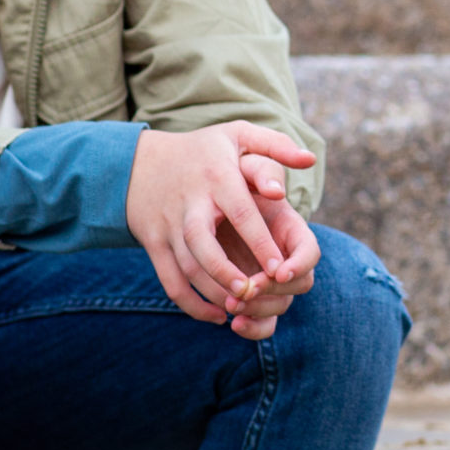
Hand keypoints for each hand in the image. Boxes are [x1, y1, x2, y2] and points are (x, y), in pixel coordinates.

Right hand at [126, 123, 316, 333]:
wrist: (138, 161)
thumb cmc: (203, 150)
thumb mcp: (237, 134)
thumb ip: (275, 146)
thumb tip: (310, 159)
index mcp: (216, 176)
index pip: (240, 212)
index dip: (259, 241)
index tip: (279, 268)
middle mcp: (190, 202)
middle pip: (202, 243)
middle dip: (226, 272)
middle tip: (253, 292)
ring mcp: (168, 225)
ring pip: (186, 265)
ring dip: (211, 291)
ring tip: (239, 306)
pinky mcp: (153, 243)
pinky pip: (169, 280)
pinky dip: (189, 302)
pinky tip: (214, 315)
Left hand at [214, 155, 320, 339]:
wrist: (197, 198)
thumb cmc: (225, 177)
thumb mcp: (242, 163)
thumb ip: (262, 169)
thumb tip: (275, 189)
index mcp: (289, 227)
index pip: (310, 251)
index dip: (299, 263)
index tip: (277, 270)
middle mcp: (284, 257)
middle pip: (298, 285)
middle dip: (273, 290)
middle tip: (246, 289)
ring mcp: (269, 280)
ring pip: (279, 307)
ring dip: (259, 310)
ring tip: (232, 304)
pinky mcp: (252, 298)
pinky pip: (261, 323)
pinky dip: (251, 328)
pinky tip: (230, 322)